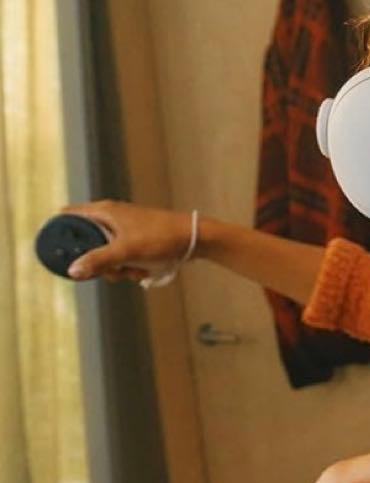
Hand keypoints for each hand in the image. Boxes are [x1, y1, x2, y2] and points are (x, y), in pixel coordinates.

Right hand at [60, 199, 193, 281]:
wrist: (196, 239)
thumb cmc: (162, 238)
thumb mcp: (127, 251)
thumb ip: (99, 260)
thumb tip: (72, 270)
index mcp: (104, 211)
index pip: (68, 216)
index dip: (60, 233)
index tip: (64, 253)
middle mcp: (111, 217)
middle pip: (86, 243)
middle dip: (97, 262)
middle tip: (113, 268)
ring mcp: (124, 229)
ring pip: (106, 254)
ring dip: (117, 268)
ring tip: (134, 271)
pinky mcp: (137, 241)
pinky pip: (122, 258)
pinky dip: (130, 267)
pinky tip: (143, 272)